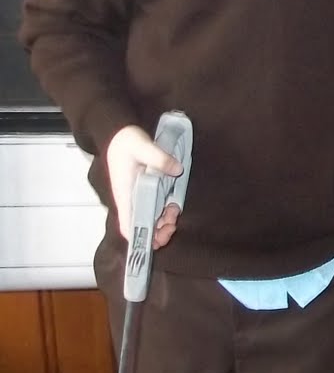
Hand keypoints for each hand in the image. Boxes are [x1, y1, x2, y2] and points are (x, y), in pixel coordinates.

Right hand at [105, 124, 183, 247]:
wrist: (119, 133)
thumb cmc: (124, 141)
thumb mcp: (142, 145)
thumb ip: (159, 157)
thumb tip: (176, 169)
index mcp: (125, 194)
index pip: (128, 225)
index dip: (140, 238)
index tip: (156, 239)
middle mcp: (130, 200)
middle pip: (141, 227)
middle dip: (158, 232)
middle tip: (172, 225)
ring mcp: (138, 197)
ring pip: (150, 220)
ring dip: (164, 222)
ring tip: (174, 213)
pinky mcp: (147, 192)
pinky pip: (156, 209)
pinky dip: (166, 212)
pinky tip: (173, 206)